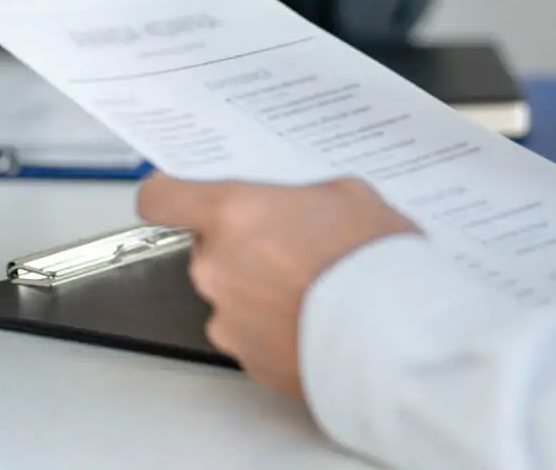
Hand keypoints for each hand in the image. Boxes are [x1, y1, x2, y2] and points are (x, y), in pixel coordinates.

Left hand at [137, 174, 418, 398]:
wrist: (393, 336)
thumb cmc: (372, 262)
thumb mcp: (348, 195)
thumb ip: (302, 197)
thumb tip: (299, 208)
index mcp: (233, 214)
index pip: (162, 197)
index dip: (171, 193)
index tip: (183, 195)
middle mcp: (216, 267)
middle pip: (209, 248)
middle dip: (244, 246)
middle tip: (294, 246)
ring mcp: (227, 319)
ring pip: (231, 294)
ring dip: (259, 291)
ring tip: (313, 291)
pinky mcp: (247, 361)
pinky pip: (250, 334)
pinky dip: (273, 329)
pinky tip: (315, 323)